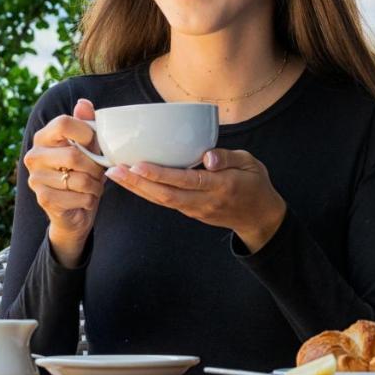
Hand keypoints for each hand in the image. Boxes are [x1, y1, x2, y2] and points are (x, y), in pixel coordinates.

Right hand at [25, 98, 106, 266]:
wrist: (73, 211)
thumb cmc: (82, 173)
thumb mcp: (88, 147)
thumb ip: (86, 124)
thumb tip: (83, 103)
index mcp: (43, 137)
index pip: (64, 123)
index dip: (88, 133)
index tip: (97, 145)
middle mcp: (34, 156)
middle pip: (74, 155)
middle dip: (95, 166)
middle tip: (100, 171)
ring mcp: (35, 178)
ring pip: (79, 179)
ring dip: (95, 185)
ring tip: (93, 185)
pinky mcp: (43, 199)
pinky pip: (79, 197)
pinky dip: (90, 199)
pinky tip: (85, 199)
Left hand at [106, 148, 286, 252]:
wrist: (260, 218)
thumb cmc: (255, 184)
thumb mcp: (251, 163)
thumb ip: (228, 157)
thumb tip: (207, 156)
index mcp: (221, 186)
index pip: (186, 180)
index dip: (161, 174)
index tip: (138, 164)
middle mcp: (204, 201)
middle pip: (165, 195)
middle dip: (137, 183)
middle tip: (114, 169)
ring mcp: (195, 210)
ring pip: (161, 201)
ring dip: (137, 189)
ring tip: (115, 174)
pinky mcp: (190, 213)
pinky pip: (165, 203)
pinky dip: (146, 193)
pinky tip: (131, 181)